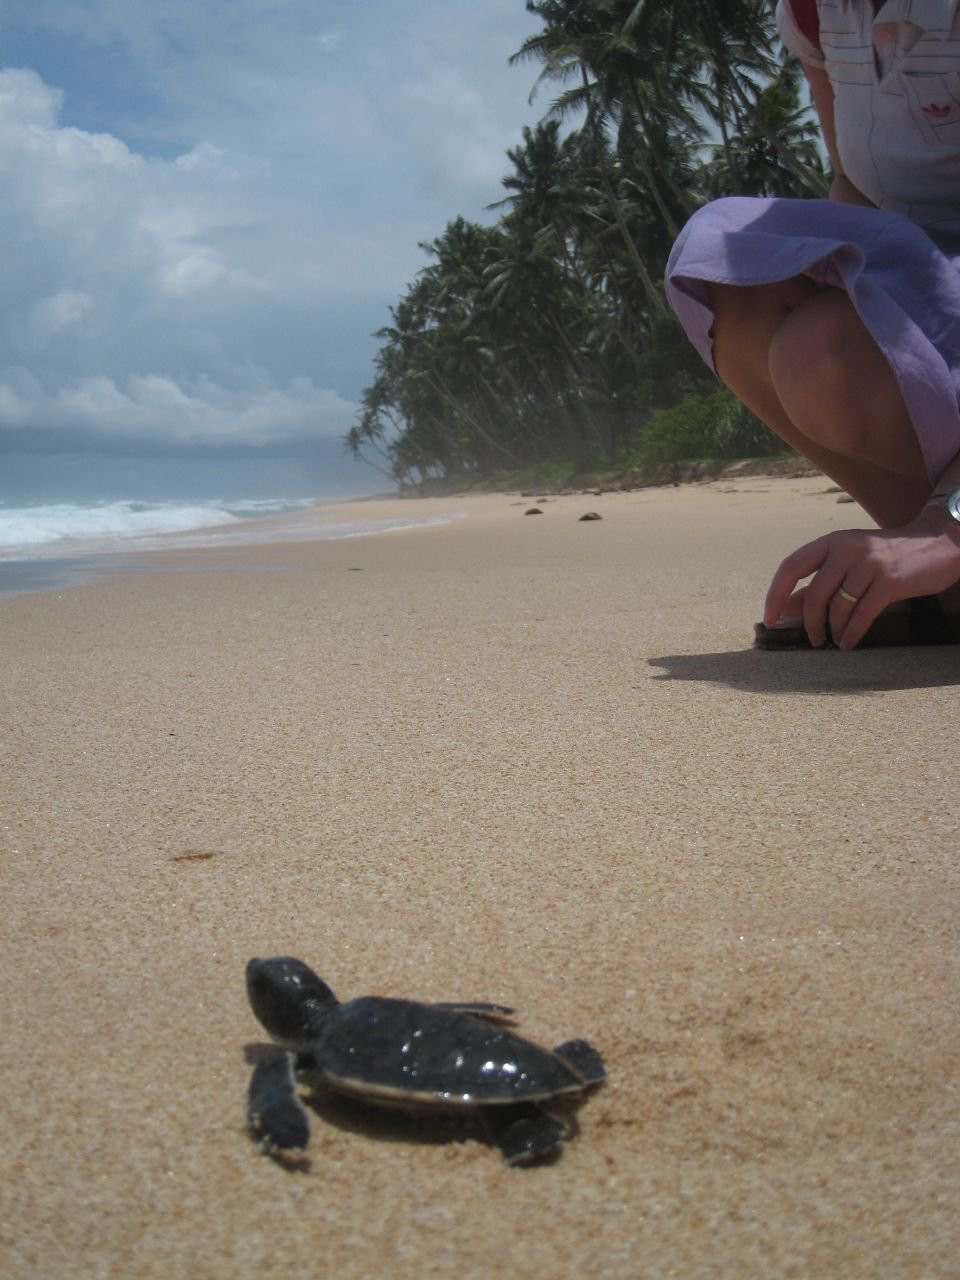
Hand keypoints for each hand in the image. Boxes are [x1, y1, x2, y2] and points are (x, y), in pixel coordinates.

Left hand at [763, 509, 959, 649]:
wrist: (937, 543)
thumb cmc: (884, 557)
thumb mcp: (847, 562)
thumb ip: (817, 583)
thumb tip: (786, 610)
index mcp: (831, 542)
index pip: (790, 567)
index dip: (776, 595)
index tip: (770, 619)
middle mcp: (847, 548)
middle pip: (814, 594)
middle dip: (808, 622)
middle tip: (812, 638)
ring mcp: (870, 563)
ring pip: (838, 607)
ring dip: (832, 630)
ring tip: (834, 640)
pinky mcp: (890, 581)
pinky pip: (862, 615)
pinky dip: (851, 633)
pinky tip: (848, 642)